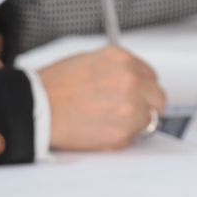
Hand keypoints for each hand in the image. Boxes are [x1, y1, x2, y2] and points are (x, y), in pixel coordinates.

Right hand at [39, 46, 166, 150]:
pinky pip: (132, 137)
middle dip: (146, 104)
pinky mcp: (122, 133)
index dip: (142, 86)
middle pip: (158, 98)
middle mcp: (130, 81)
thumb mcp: (90, 60)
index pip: (151, 75)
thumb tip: (133, 80)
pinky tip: (101, 127)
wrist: (37, 107)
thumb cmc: (56, 85)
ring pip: (148, 120)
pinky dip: (121, 135)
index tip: (136, 92)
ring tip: (108, 119)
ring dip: (134, 121)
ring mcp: (129, 108)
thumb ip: (116, 69)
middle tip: (129, 109)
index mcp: (121, 60)